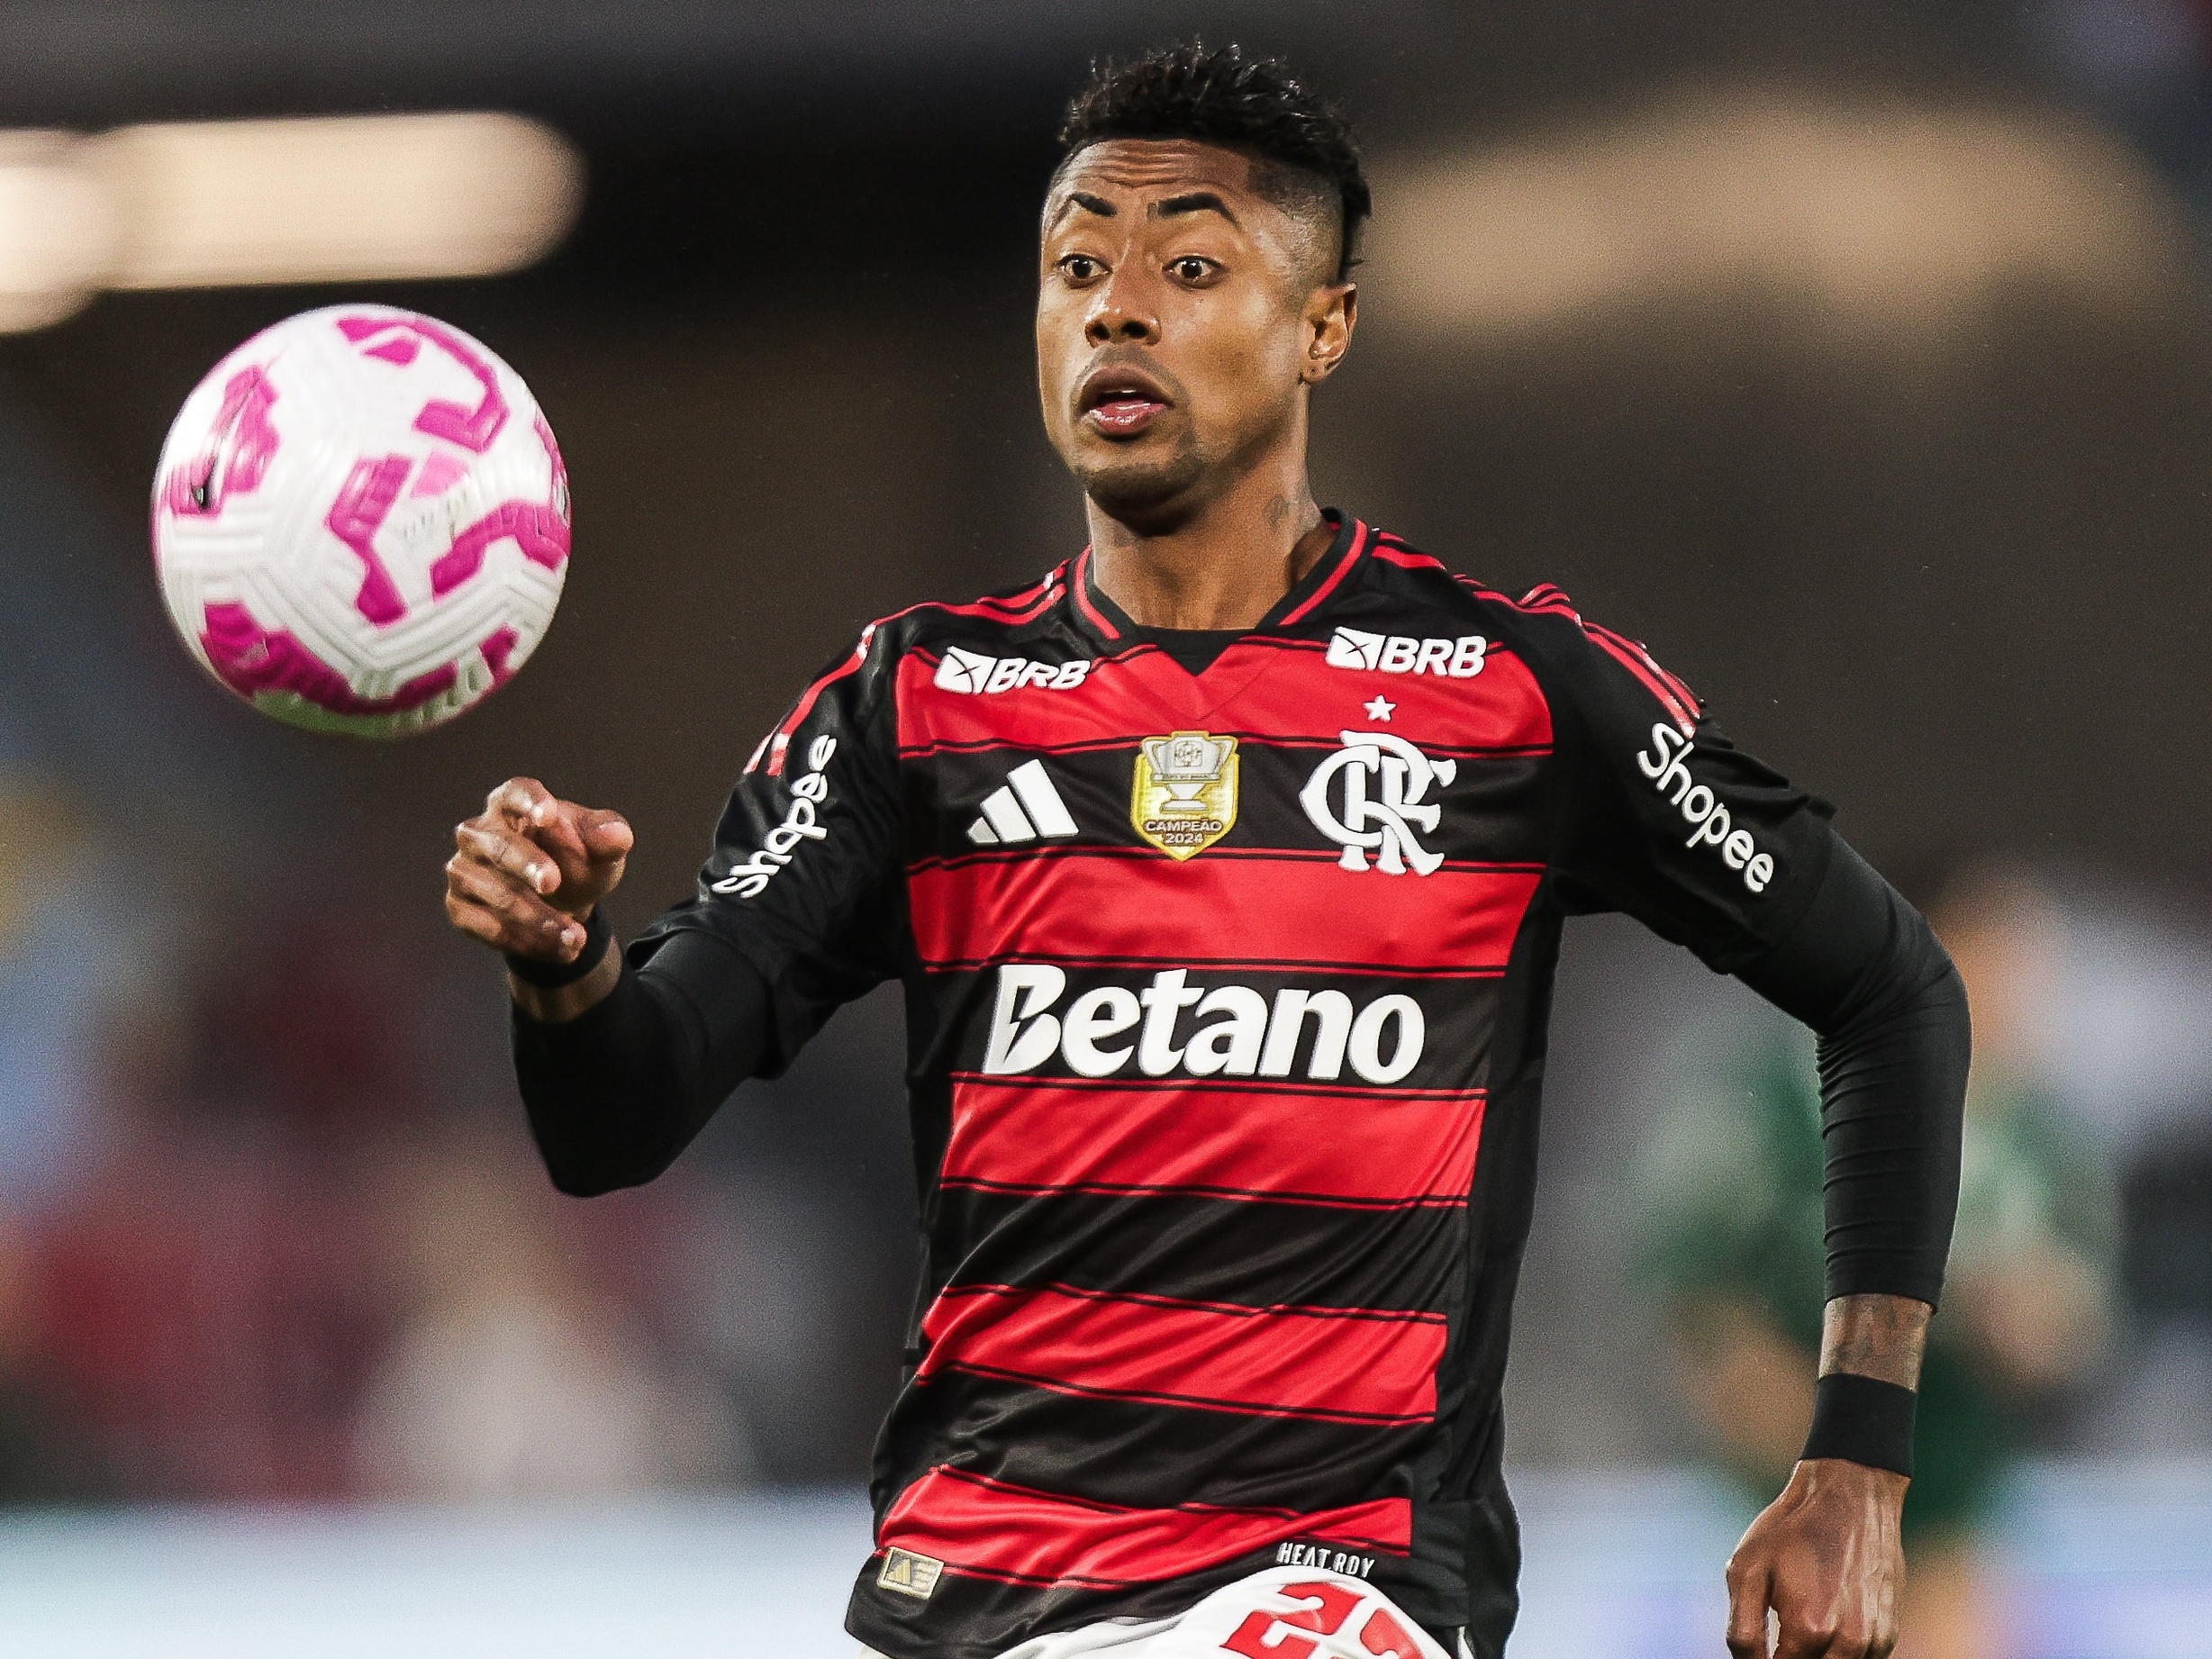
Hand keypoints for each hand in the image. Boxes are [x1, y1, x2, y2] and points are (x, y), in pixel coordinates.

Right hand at [444, 776, 632, 962]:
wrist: (564, 902)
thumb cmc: (577, 859)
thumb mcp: (602, 848)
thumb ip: (610, 836)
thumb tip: (617, 836)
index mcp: (513, 804)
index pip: (515, 793)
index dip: (529, 802)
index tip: (549, 814)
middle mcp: (480, 833)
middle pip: (497, 844)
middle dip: (525, 864)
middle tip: (554, 883)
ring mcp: (465, 870)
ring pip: (494, 892)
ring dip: (536, 918)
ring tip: (575, 937)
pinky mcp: (460, 907)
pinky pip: (487, 927)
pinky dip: (526, 941)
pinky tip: (558, 950)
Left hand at [1726, 1458, 1906, 1657]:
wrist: (1850, 1496)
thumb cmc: (1791, 1530)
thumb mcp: (1746, 1571)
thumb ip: (1743, 1633)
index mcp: (1809, 1630)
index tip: (1762, 1644)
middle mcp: (1848, 1644)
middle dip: (1789, 1657)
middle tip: (1781, 1626)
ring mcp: (1874, 1642)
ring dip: (1815, 1655)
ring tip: (1802, 1619)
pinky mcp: (1888, 1634)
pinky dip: (1837, 1653)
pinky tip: (1824, 1621)